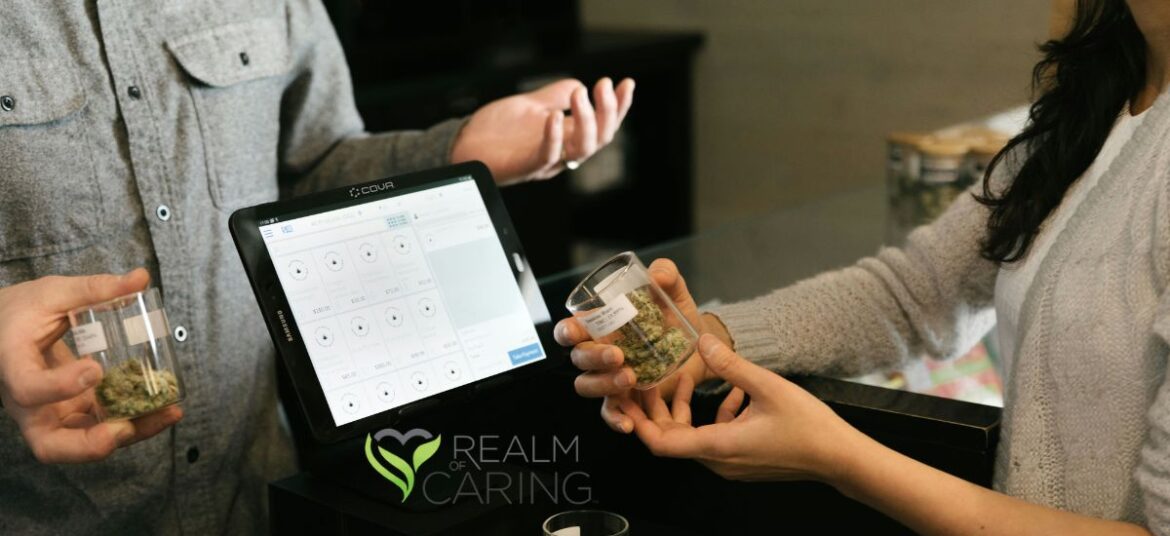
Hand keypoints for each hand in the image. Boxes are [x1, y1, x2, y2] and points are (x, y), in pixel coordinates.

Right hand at [0, 269, 182, 462]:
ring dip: (127, 435)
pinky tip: (165, 408)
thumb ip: (94, 288)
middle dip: (91, 444)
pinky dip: (133, 423)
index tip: (95, 369)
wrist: (5, 330)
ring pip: (81, 445)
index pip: (28, 389)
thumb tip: (140, 278)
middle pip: (49, 445)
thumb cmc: (23, 310)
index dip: (59, 387)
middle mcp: (27, 402)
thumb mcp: (52, 293)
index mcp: (12, 366)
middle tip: (125, 427)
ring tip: (167, 414)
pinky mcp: (72, 414)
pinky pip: (100, 429)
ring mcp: (50, 413)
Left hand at [450, 77, 634, 184]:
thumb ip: (555, 96)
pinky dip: (554, 136)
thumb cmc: (496, 131)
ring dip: (587, 120)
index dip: (618, 107)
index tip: (626, 84)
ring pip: (582, 149)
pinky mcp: (526, 166)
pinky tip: (555, 115)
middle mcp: (562, 153)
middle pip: (600, 139)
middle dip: (608, 111)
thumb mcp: (531, 106)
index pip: (602, 126)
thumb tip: (579, 83)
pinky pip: (546, 155)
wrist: (464, 145)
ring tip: (580, 95)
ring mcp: (546, 162)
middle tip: (603, 85)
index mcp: (568, 138)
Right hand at [554, 258, 728, 432]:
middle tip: (619, 355)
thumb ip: (666, 274)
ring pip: (587, 385)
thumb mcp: (673, 292)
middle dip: (593, 357)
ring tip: (630, 377)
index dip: (567, 331)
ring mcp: (609, 378)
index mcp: (600, 326)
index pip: (570, 329)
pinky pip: (610, 413)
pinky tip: (627, 424)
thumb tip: (656, 274)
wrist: (701, 346)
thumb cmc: (675, 316)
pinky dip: (615, 420)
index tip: (577, 330)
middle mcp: (598, 352)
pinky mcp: (625, 399)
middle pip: (577, 359)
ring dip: (603, 384)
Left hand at [620, 334, 861, 482]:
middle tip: (645, 381)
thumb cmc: (808, 426)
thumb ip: (731, 365)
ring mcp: (731, 463)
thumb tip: (701, 342)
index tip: (626, 398)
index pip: (660, 443)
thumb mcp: (768, 386)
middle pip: (671, 439)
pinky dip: (713, 416)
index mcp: (718, 446)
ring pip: (692, 437)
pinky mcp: (744, 460)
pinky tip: (732, 392)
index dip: (637, 420)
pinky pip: (715, 437)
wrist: (840, 458)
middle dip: (656, 410)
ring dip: (684, 410)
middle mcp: (719, 460)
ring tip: (685, 379)